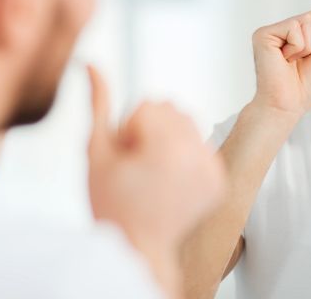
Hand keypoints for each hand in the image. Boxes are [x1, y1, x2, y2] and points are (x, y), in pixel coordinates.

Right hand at [86, 65, 225, 260]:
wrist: (138, 247)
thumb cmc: (110, 203)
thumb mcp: (96, 152)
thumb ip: (98, 104)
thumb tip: (91, 64)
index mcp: (168, 148)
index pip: (148, 105)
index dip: (128, 129)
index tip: (126, 159)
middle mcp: (197, 155)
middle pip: (171, 108)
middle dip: (150, 129)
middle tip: (139, 166)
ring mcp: (212, 169)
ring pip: (188, 123)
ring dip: (168, 138)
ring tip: (153, 172)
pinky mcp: (219, 180)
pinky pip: (201, 144)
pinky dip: (185, 155)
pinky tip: (169, 180)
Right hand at [251, 10, 310, 117]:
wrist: (289, 104)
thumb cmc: (307, 86)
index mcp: (297, 32)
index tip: (310, 58)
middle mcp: (283, 28)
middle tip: (300, 61)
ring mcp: (272, 30)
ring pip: (306, 21)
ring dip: (306, 47)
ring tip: (292, 61)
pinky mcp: (263, 34)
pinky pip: (293, 28)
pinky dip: (296, 48)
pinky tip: (284, 60)